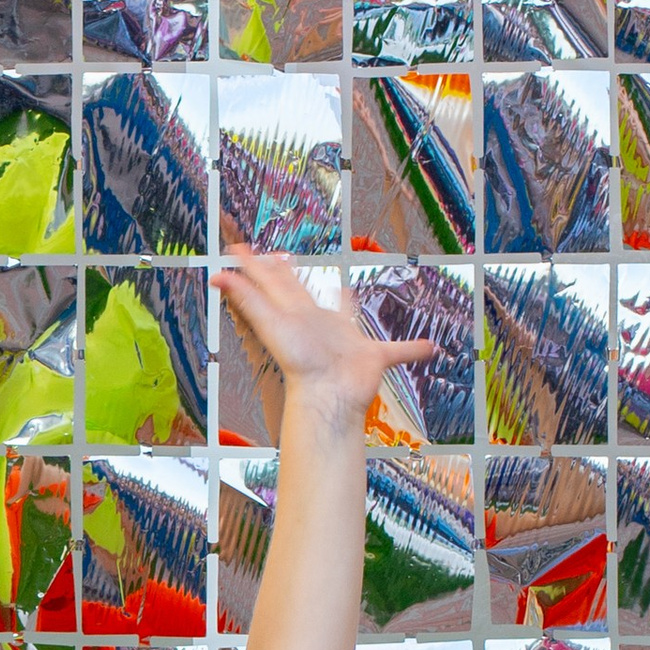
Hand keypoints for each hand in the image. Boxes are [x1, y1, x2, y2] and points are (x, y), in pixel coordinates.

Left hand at [216, 248, 433, 421]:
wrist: (327, 397)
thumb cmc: (300, 363)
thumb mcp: (270, 321)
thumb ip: (247, 296)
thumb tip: (218, 274)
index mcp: (298, 313)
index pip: (278, 283)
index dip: (268, 267)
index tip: (262, 252)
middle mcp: (318, 323)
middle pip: (299, 290)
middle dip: (289, 275)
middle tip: (284, 258)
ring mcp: (345, 341)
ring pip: (348, 315)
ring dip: (349, 305)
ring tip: (350, 292)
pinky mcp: (373, 358)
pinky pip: (398, 352)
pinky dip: (414, 350)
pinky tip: (431, 349)